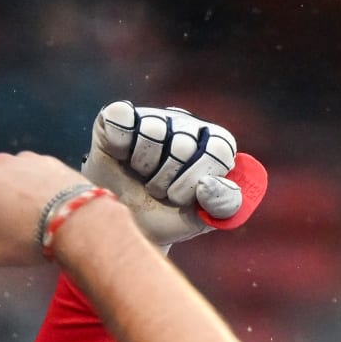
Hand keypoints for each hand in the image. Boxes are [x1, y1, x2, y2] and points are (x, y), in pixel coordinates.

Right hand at [0, 151, 92, 266]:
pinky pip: (35, 177)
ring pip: (11, 182)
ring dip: (16, 197)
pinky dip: (38, 190)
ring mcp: (24, 158)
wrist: (78, 220)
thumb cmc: (28, 238)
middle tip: (15, 230)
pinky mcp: (49, 160)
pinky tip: (52, 207)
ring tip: (36, 218)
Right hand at [81, 101, 265, 246]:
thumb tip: (210, 183)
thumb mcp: (201, 219)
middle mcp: (186, 124)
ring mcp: (153, 117)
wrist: (121, 225)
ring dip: (143, 166)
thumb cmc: (166, 217)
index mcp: (214, 144)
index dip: (197, 179)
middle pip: (184, 144)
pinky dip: (118, 144)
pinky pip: (121, 117)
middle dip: (167, 180)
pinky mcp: (118, 116)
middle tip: (158, 191)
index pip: (219, 149)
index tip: (180, 197)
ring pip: (153, 131)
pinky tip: (121, 157)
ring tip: (142, 176)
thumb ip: (223, 205)